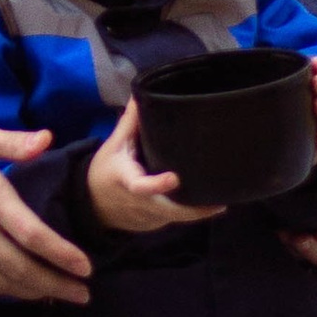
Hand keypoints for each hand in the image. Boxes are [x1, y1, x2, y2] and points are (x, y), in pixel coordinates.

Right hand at [0, 106, 95, 305]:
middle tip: (83, 294)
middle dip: (55, 285)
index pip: (31, 234)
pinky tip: (18, 291)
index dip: (61, 255)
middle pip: (20, 267)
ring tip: (58, 297)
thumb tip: (47, 139)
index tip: (85, 268)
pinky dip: (0, 292)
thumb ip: (12, 142)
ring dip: (31, 293)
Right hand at [87, 97, 222, 233]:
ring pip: (176, 218)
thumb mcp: (114, 145)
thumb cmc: (107, 169)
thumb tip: (140, 92)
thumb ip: (130, 122)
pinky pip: (176, 219)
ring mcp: (147, 216)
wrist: (94, 205)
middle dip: (193, 211)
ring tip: (222, 199)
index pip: (140, 186)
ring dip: (198, 212)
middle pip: (168, 211)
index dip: (156, 185)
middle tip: (220, 203)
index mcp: (126, 180)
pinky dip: (191, 213)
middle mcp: (139, 202)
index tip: (174, 178)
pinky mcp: (155, 224)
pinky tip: (210, 204)